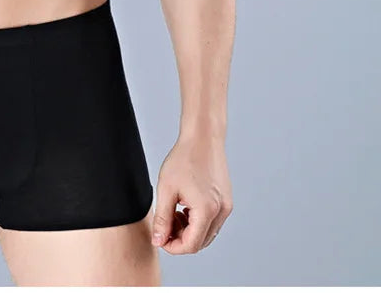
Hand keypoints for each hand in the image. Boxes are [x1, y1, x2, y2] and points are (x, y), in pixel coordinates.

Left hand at [151, 132, 232, 253]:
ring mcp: (226, 206)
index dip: (173, 246)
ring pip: (207, 233)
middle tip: (165, 223)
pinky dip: (198, 221)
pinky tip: (185, 207)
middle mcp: (221, 211)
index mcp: (206, 210)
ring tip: (174, 212)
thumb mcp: (166, 188)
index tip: (160, 237)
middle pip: (200, 242)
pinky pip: (212, 222)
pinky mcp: (226, 201)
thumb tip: (158, 240)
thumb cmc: (184, 158)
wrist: (202, 138)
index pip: (191, 245)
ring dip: (189, 230)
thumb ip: (162, 218)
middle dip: (180, 238)